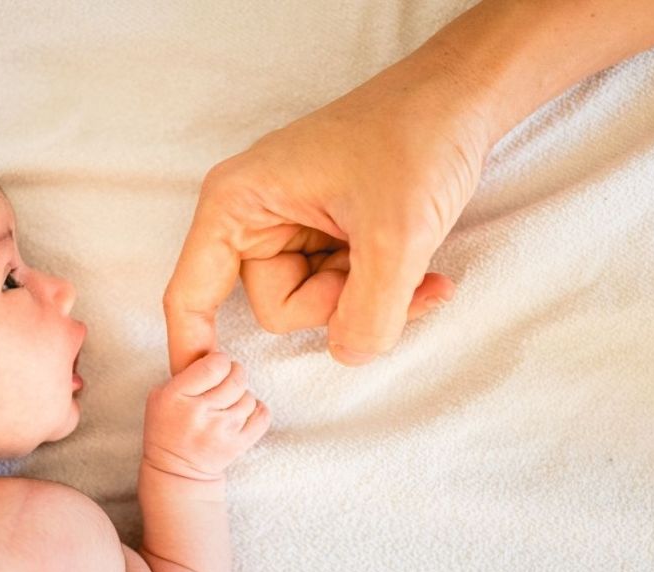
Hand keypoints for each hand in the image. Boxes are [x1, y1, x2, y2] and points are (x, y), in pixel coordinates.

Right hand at [142, 352, 269, 480]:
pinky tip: (243, 413)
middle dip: (235, 373)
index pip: (214, 365)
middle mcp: (200, 413)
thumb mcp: (160, 397)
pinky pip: (262, 415)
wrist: (176, 471)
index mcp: (177, 397)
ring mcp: (221, 430)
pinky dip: (256, 410)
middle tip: (228, 379)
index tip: (218, 365)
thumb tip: (216, 354)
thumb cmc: (168, 428)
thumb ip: (184, 374)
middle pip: (236, 378)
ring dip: (242, 395)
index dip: (221, 360)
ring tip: (229, 403)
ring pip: (249, 396)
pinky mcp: (238, 445)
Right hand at [163, 46, 492, 373]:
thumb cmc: (417, 136)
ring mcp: (292, 226)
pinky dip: (383, 289)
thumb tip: (350, 354)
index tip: (197, 392)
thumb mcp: (396, 234)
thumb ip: (369, 313)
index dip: (191, 347)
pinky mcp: (326, 233)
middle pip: (276, 307)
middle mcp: (255, 217)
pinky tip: (426, 272)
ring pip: (315, 304)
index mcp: (237, 204)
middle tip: (382, 264)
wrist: (463, 97)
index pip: (191, 293)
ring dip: (370, 296)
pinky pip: (343, 289)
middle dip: (336, 304)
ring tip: (412, 256)